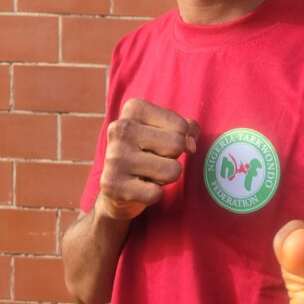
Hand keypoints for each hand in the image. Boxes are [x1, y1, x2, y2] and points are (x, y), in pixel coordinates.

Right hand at [96, 98, 199, 220]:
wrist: (116, 185)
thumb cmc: (147, 151)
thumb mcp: (167, 130)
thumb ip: (187, 129)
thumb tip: (191, 145)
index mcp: (134, 109)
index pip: (181, 126)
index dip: (180, 139)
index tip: (162, 143)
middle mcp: (120, 129)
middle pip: (177, 145)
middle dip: (173, 157)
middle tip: (154, 160)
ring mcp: (114, 157)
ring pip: (172, 170)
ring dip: (165, 177)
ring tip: (148, 172)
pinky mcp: (112, 185)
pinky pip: (155, 193)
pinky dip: (153, 194)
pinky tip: (138, 187)